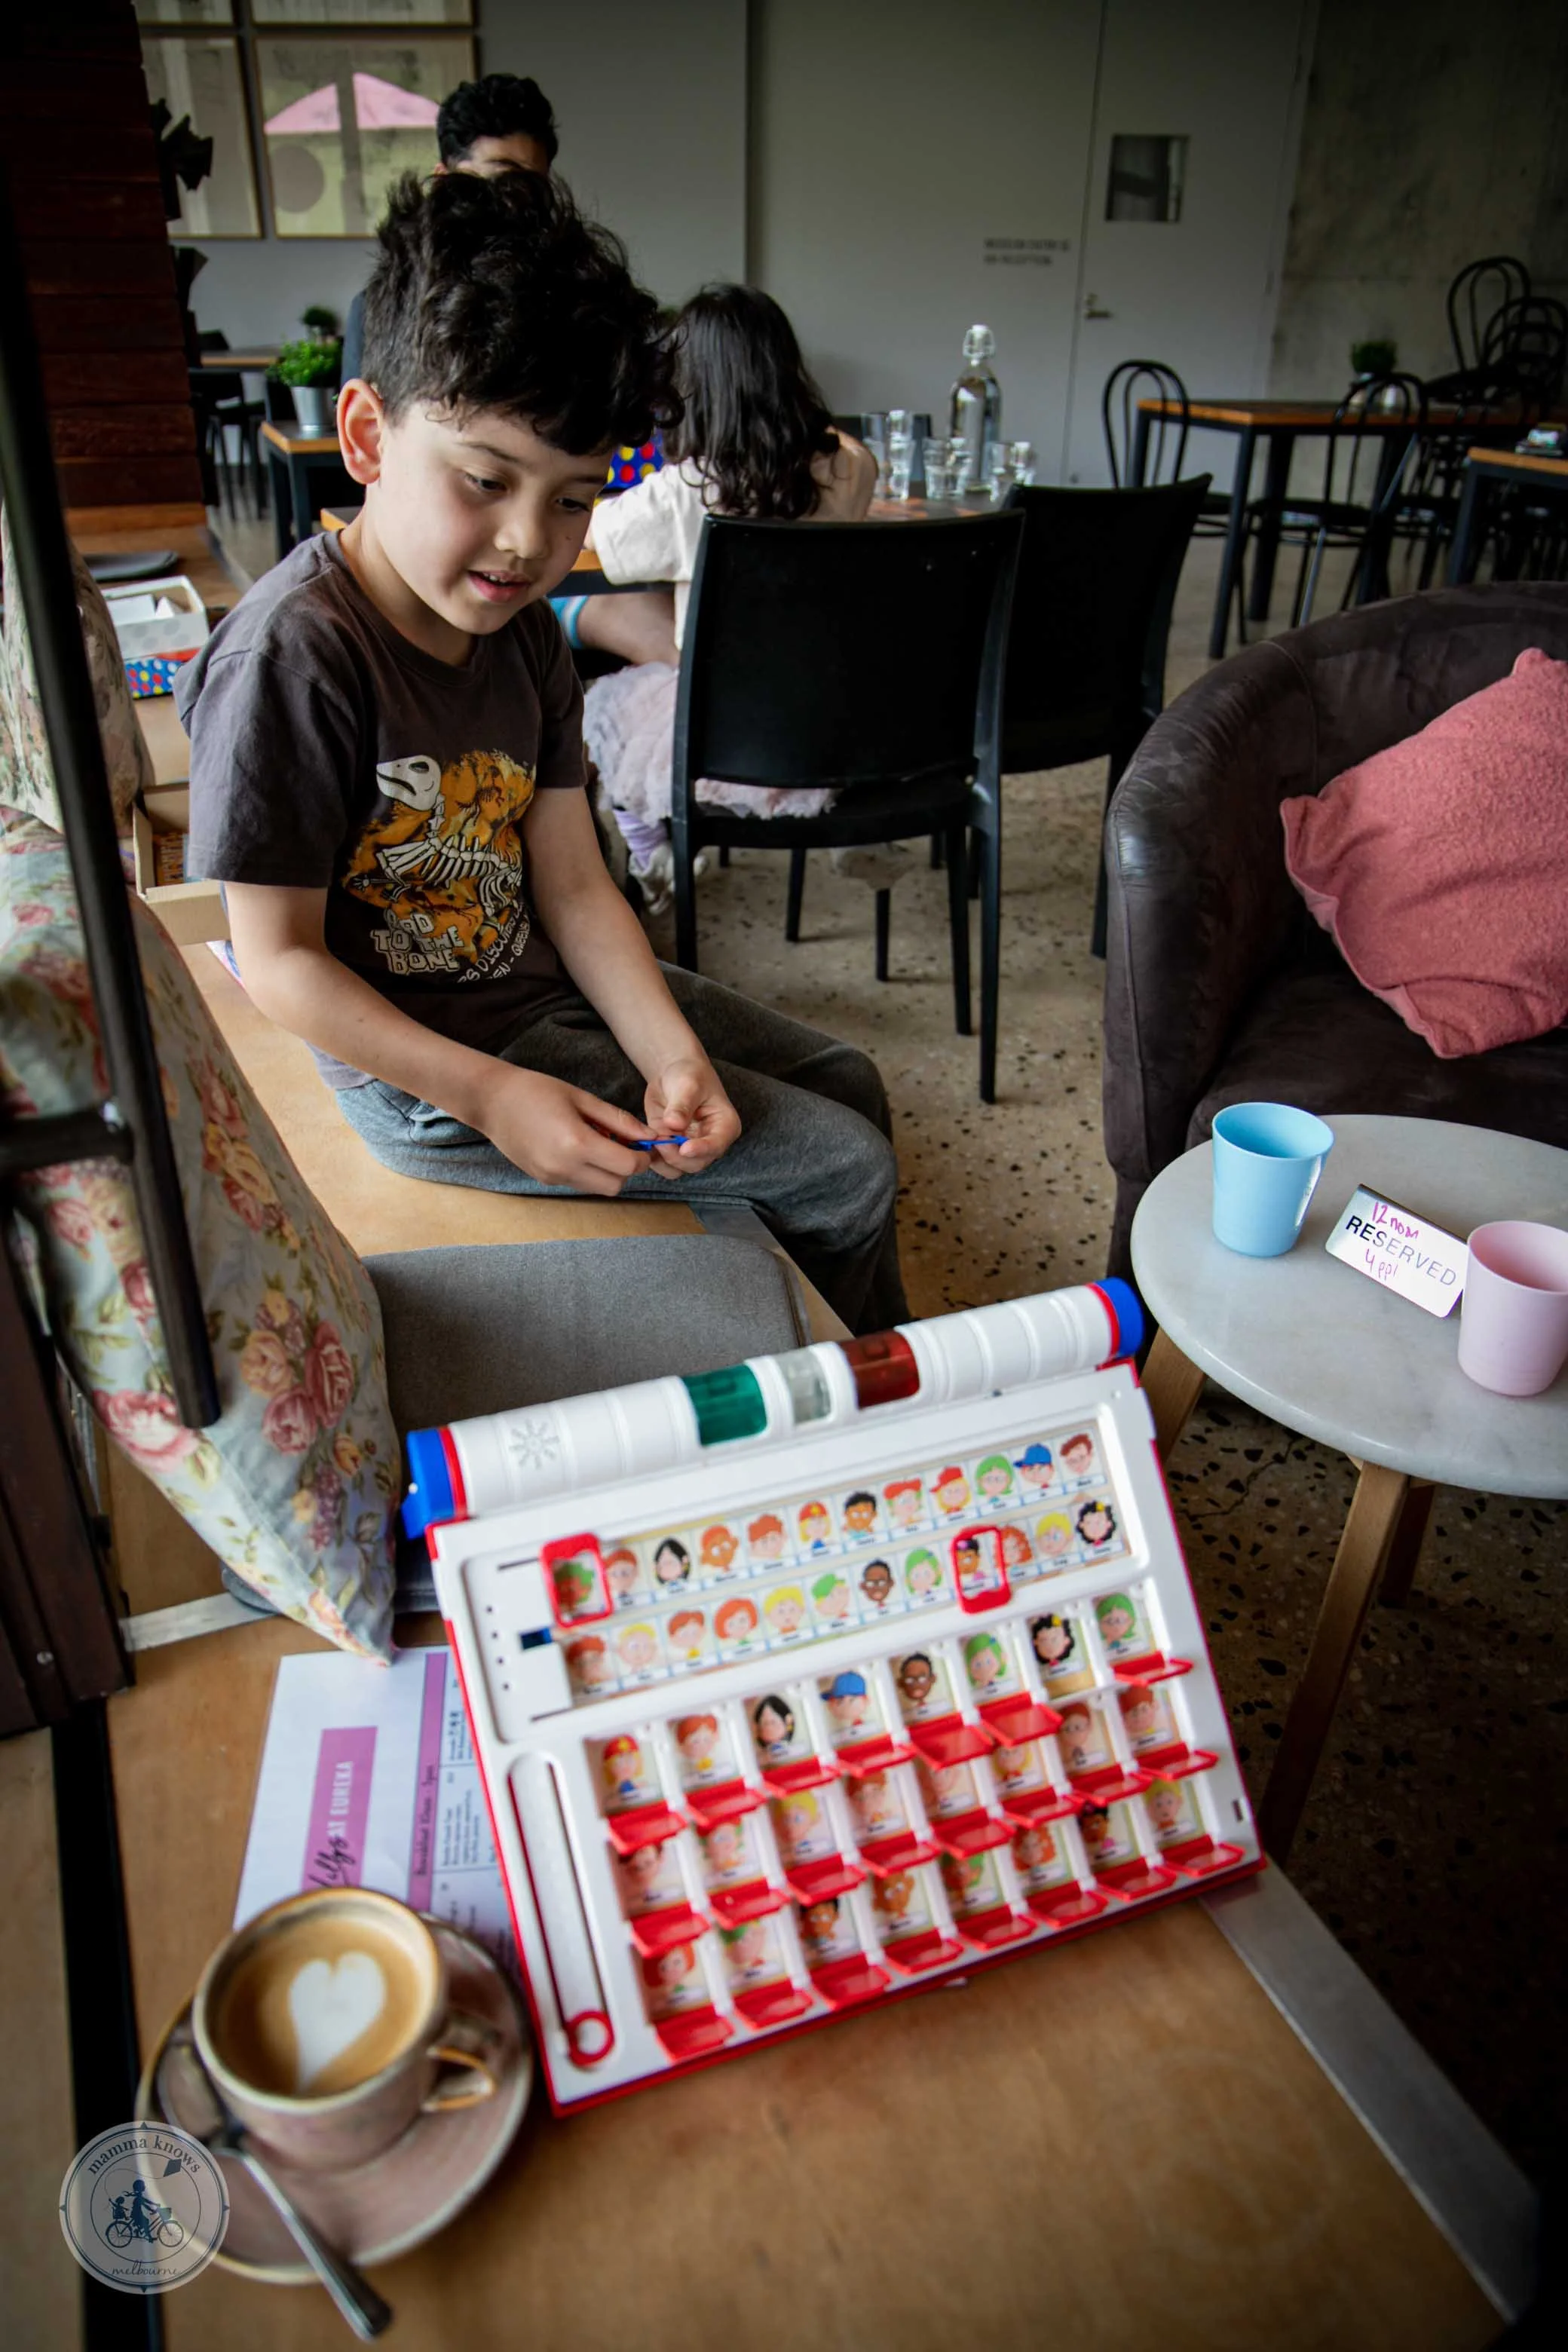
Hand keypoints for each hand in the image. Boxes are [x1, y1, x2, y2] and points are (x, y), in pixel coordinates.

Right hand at [479, 1065, 654, 1196]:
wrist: (491, 1101)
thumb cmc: (536, 1090)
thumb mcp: (582, 1098)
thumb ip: (618, 1120)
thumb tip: (649, 1136)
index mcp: (577, 1144)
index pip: (628, 1166)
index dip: (642, 1156)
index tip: (642, 1142)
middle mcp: (565, 1168)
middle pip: (616, 1185)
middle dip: (627, 1168)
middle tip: (622, 1144)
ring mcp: (552, 1177)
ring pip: (598, 1188)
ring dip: (607, 1172)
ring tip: (598, 1143)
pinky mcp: (544, 1180)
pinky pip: (579, 1183)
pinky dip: (588, 1171)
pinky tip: (578, 1148)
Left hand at [643, 1055, 739, 1176]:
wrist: (674, 1073)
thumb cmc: (689, 1074)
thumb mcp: (688, 1084)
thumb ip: (682, 1105)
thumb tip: (674, 1124)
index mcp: (725, 1126)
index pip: (717, 1145)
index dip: (701, 1150)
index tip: (684, 1148)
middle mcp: (710, 1142)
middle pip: (696, 1163)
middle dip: (676, 1155)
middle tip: (659, 1138)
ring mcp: (691, 1149)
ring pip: (678, 1169)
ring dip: (662, 1159)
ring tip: (651, 1139)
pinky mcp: (672, 1150)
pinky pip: (663, 1164)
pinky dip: (652, 1158)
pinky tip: (644, 1144)